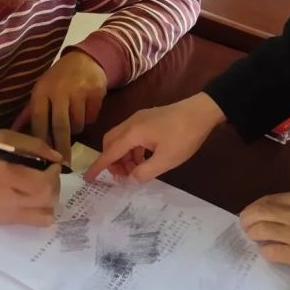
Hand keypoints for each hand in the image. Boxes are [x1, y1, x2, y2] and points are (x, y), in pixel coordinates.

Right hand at [0, 130, 61, 226]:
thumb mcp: (2, 138)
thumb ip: (33, 146)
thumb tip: (58, 158)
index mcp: (6, 174)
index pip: (44, 183)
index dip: (54, 174)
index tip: (52, 165)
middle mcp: (7, 198)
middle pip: (46, 201)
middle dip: (55, 187)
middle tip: (48, 176)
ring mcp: (4, 214)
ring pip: (43, 217)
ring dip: (49, 202)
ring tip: (42, 189)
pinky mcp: (1, 222)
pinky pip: (30, 222)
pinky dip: (37, 210)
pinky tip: (30, 198)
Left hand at [14, 51, 107, 163]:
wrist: (85, 59)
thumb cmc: (58, 79)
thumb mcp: (41, 90)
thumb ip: (29, 112)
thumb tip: (13, 131)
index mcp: (41, 91)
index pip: (39, 121)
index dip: (41, 141)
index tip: (43, 158)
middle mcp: (59, 91)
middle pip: (61, 126)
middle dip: (62, 147)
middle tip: (65, 163)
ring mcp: (79, 91)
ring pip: (78, 124)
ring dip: (77, 128)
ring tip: (74, 117)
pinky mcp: (96, 93)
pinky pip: (91, 117)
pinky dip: (88, 119)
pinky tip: (86, 108)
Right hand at [85, 92, 224, 182]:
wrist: (202, 111)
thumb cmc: (184, 136)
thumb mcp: (166, 160)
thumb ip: (145, 172)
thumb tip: (131, 178)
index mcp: (132, 133)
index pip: (109, 153)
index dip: (98, 167)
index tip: (88, 178)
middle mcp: (131, 123)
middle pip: (110, 142)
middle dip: (111, 160)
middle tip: (122, 176)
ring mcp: (140, 118)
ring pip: (121, 139)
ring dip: (123, 156)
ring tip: (136, 170)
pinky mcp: (148, 118)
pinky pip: (132, 135)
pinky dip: (132, 149)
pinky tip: (145, 158)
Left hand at [240, 191, 289, 278]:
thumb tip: (273, 213)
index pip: (268, 200)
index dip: (255, 207)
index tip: (252, 213)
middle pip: (258, 213)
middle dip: (247, 219)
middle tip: (246, 226)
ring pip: (260, 231)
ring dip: (253, 235)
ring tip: (254, 238)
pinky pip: (271, 252)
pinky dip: (266, 251)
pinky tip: (268, 252)